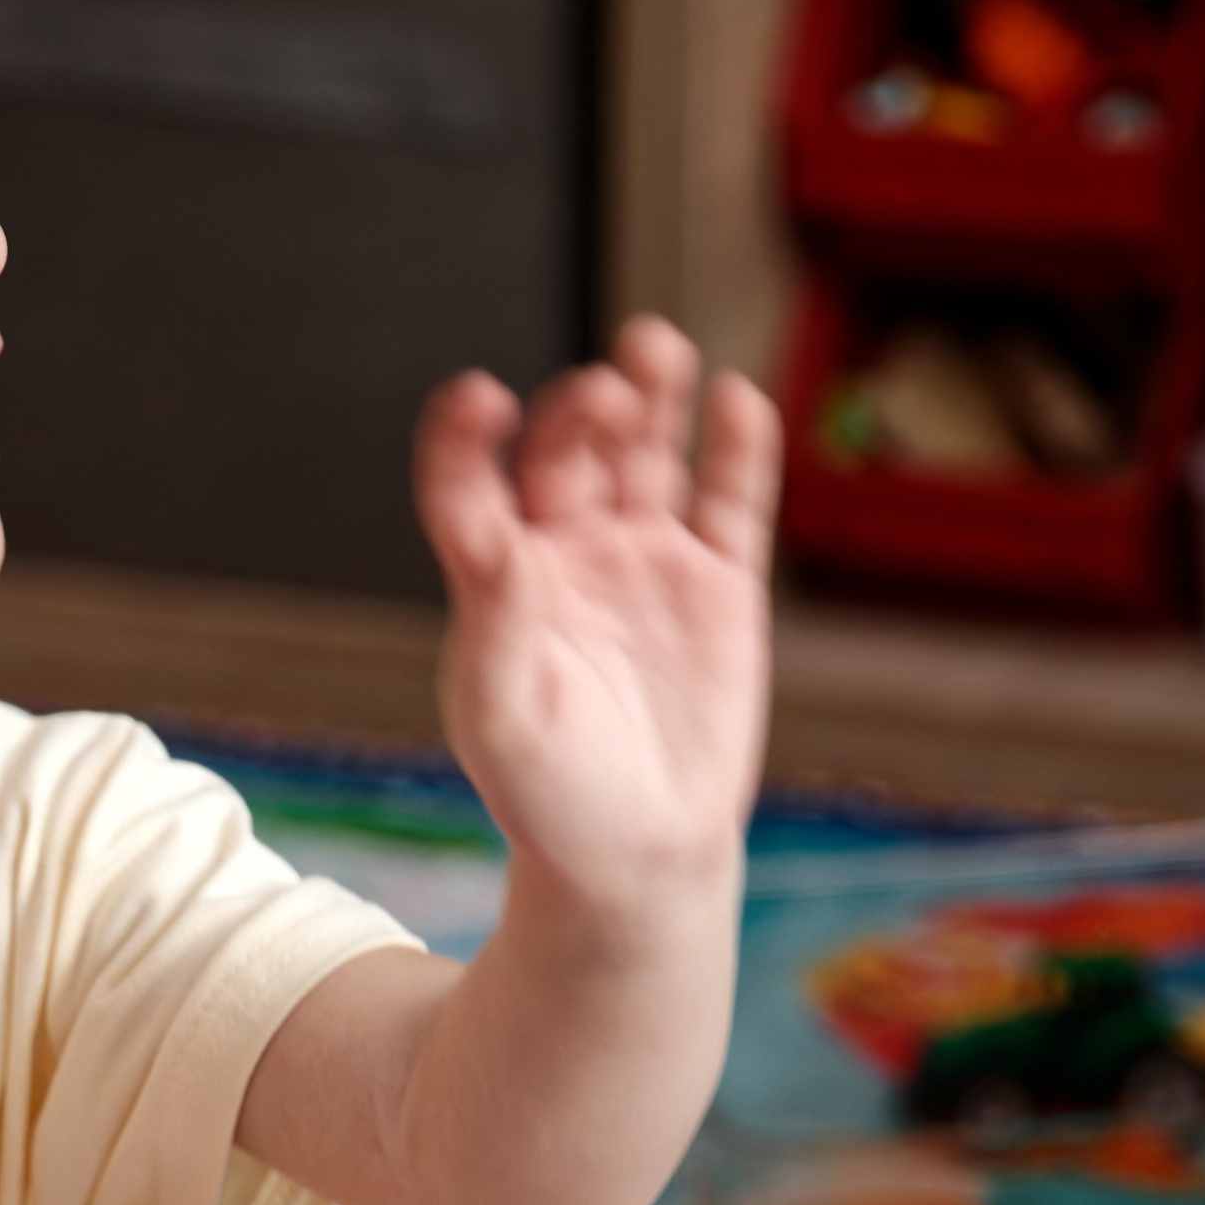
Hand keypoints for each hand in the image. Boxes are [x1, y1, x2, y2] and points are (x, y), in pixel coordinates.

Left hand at [418, 317, 775, 908]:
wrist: (637, 857)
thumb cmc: (547, 799)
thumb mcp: (501, 716)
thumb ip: (495, 623)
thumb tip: (496, 537)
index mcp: (499, 576)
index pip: (471, 479)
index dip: (466, 434)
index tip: (480, 399)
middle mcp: (570, 550)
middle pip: (570, 447)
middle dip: (582, 409)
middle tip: (604, 394)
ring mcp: (649, 559)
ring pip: (649, 452)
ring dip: (651, 396)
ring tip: (653, 346)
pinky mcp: (722, 583)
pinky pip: (732, 499)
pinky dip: (738, 450)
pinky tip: (737, 401)